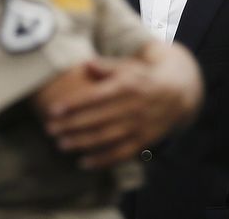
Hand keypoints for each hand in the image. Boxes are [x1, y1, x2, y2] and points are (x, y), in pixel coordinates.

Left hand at [43, 44, 201, 168]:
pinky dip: (102, 160)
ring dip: (82, 143)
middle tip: (49, 130)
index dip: (73, 104)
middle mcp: (133, 106)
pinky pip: (121, 153)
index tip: (53, 110)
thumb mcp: (129, 65)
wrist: (178, 91)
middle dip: (71, 125)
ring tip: (61, 145)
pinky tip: (83, 162)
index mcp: (127, 86)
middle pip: (97, 118)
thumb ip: (107, 66)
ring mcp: (139, 125)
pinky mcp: (144, 140)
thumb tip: (85, 65)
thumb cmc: (144, 76)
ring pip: (106, 137)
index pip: (95, 97)